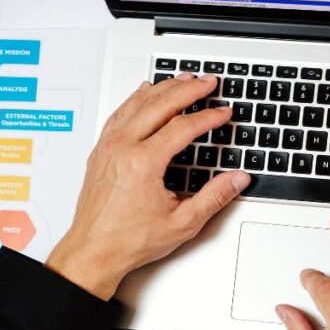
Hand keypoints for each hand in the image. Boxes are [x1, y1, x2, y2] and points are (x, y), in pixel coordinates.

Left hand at [46, 73, 250, 299]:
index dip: (208, 117)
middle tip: (208, 82)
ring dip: (163, 88)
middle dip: (188, 89)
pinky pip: (120, 113)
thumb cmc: (128, 240)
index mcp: (142, 163)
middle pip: (160, 104)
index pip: (182, 127)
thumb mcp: (182, 223)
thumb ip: (214, 198)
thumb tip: (236, 180)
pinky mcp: (100, 151)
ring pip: (137, 103)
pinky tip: (144, 92)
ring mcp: (108, 146)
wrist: (93, 251)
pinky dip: (136, 98)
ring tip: (183, 79)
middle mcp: (122, 148)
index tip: (223, 113)